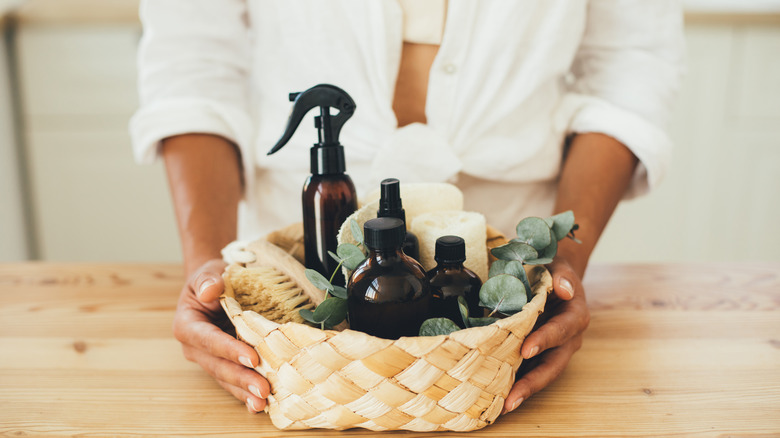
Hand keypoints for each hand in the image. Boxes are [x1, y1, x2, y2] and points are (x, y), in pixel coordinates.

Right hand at [172, 259, 269, 412]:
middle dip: (241, 379)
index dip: (229, 350)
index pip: (208, 340)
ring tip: (262, 403)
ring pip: (226, 378)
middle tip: (263, 389)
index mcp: (187, 325)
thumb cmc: (212, 278)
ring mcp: (210, 359)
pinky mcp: (225, 364)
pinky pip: (234, 381)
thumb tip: (212, 290)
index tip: (251, 358)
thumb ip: (207, 280)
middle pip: (218, 366)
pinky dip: (246, 393)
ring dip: (244, 391)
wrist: (216, 287)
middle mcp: (195, 347)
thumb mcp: (208, 272)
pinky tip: (261, 405)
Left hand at [502, 258, 589, 412]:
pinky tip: (498, 395)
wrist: (556, 277)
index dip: (544, 340)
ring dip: (524, 390)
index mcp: (575, 316)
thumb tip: (564, 288)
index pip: (560, 331)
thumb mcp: (561, 267)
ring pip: (542, 374)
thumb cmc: (555, 271)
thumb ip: (562, 276)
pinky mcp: (541, 354)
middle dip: (532, 383)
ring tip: (503, 406)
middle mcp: (569, 338)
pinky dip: (517, 383)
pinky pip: (531, 371)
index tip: (526, 350)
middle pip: (553, 365)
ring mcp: (555, 350)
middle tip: (511, 399)